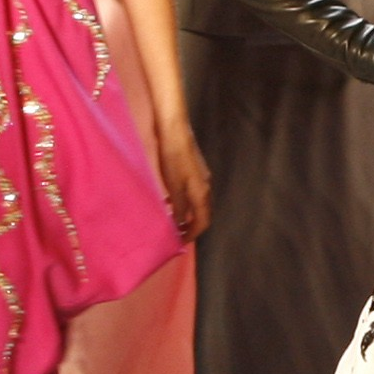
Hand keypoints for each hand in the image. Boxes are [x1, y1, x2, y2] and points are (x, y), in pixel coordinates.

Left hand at [155, 118, 211, 241]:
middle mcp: (205, 186)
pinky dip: (182, 200)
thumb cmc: (173, 159)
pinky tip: (168, 200)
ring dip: (185, 213)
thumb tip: (181, 225)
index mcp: (202, 193)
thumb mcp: (175, 188)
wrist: (174, 131)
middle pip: (202, 213)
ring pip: (196, 202)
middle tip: (176, 233)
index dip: (193, 233)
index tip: (180, 242)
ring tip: (170, 219)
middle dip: (191, 225)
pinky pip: (190, 191)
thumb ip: (179, 208)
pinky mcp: (192, 169)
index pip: (204, 221)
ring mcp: (200, 177)